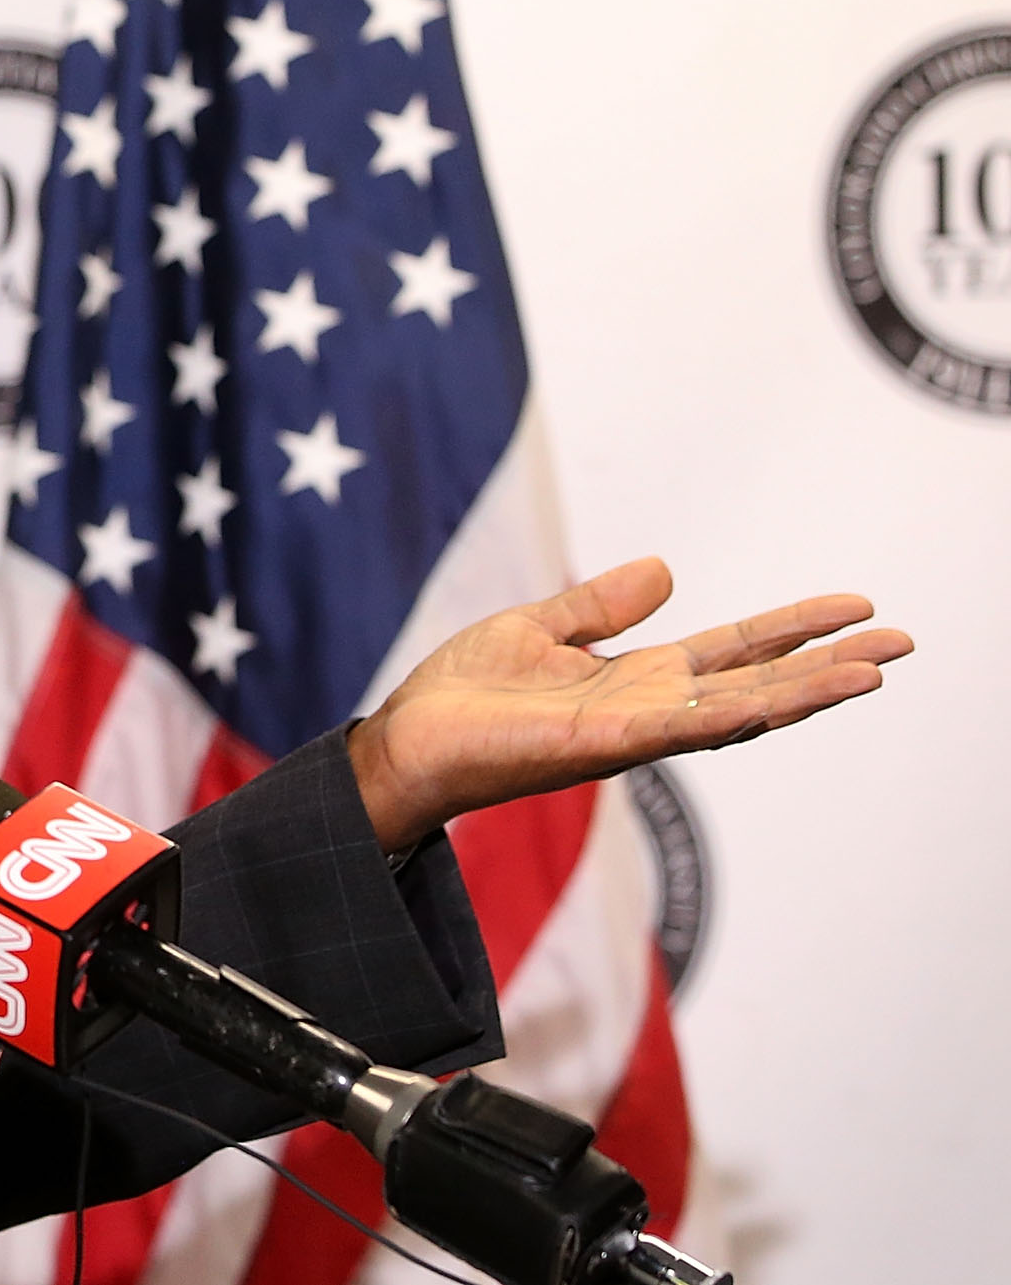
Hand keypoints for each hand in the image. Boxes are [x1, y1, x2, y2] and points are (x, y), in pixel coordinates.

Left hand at [346, 557, 911, 854]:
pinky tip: (782, 697)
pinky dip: (735, 713)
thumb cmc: (463, 693)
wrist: (410, 738)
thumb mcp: (538, 628)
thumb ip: (601, 606)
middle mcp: (651, 708)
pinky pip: (684, 727)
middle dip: (829, 664)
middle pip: (758, 681)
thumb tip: (667, 569)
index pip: (735, 651)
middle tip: (903, 641)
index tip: (855, 608)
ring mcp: (635, 730)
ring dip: (806, 692)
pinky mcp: (605, 743)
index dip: (793, 630)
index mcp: (638, 680)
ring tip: (874, 669)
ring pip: (740, 709)